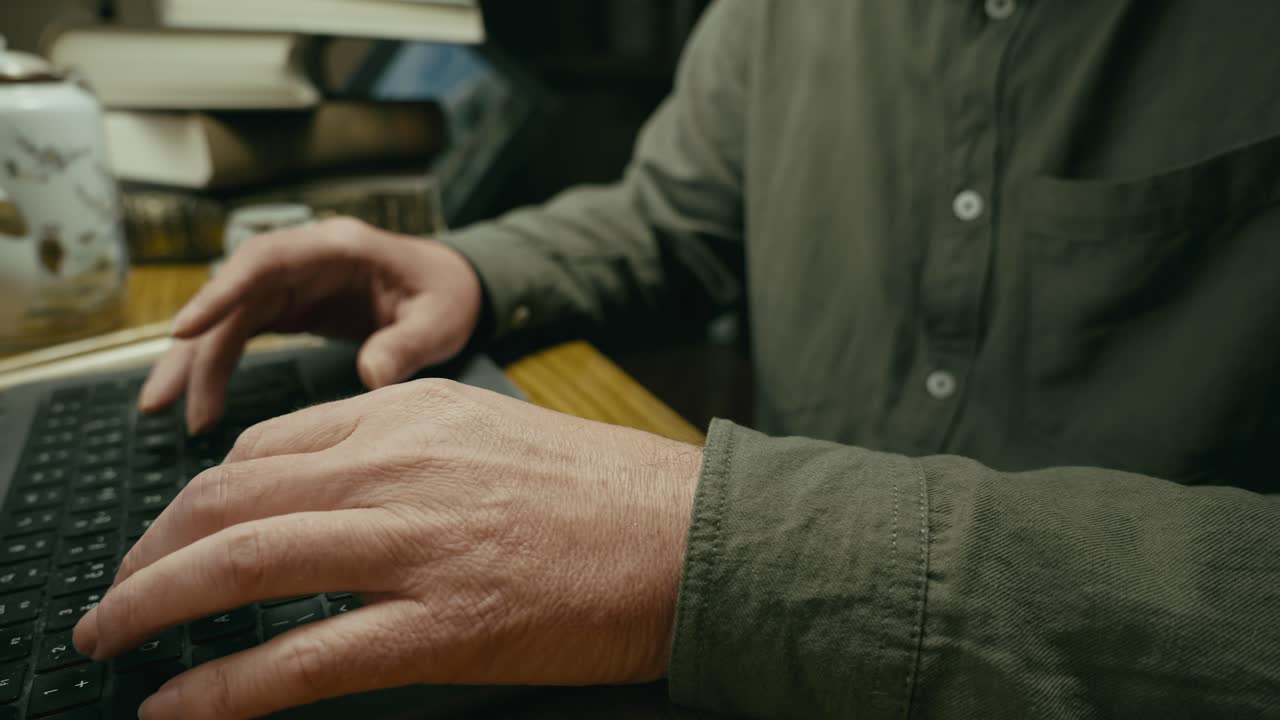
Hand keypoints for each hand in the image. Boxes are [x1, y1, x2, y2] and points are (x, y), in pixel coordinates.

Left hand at [73, 379, 702, 719]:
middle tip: (115, 596)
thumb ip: (406, 449)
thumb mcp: (491, 432)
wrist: (692, 534)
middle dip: (148, 550)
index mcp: (410, 414)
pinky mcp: (442, 626)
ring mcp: (416, 544)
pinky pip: (299, 658)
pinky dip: (219, 687)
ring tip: (108, 639)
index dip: (197, 499)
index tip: (176, 535)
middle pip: (227, 498)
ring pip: (241, 564)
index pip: (264, 448)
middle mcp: (398, 465)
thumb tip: (333, 490)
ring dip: (151, 606)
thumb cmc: (605, 489)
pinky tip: (175, 707)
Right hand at [141, 217, 483, 432]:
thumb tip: (371, 377)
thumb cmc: (448, 294)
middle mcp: (304, 259)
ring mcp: (293, 282)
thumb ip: (408, 344)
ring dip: (195, 363)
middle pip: (232, 295)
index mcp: (338, 247)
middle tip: (159, 402)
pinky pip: (240, 333)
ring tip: (165, 413)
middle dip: (192, 346)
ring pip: (227, 318)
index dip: (220, 293)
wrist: (456, 287)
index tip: (183, 330)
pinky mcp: (290, 306)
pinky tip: (202, 401)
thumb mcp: (441, 320)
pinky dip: (218, 365)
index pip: (265, 261)